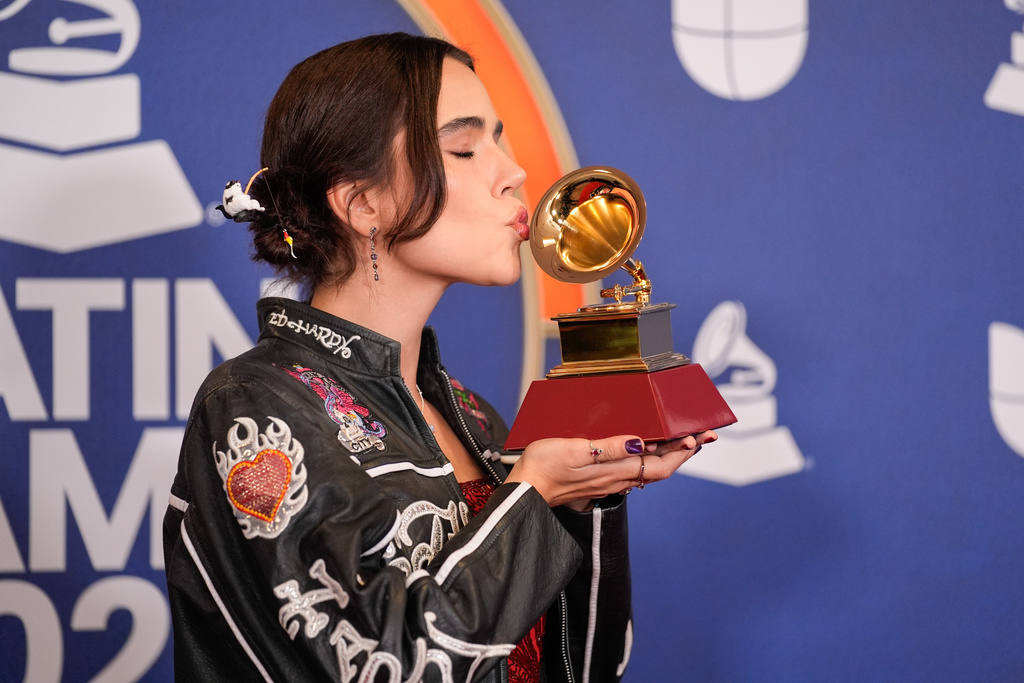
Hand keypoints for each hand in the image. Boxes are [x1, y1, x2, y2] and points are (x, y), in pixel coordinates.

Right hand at [504, 430, 716, 507]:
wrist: (525, 490)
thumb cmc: (545, 467)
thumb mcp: (577, 451)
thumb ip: (610, 448)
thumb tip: (643, 443)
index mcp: (615, 471)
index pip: (661, 465)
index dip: (682, 451)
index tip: (699, 436)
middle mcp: (616, 479)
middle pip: (660, 468)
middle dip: (683, 452)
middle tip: (702, 436)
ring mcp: (607, 482)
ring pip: (647, 471)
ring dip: (668, 456)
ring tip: (681, 440)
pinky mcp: (597, 481)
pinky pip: (631, 472)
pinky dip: (647, 460)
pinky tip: (645, 452)